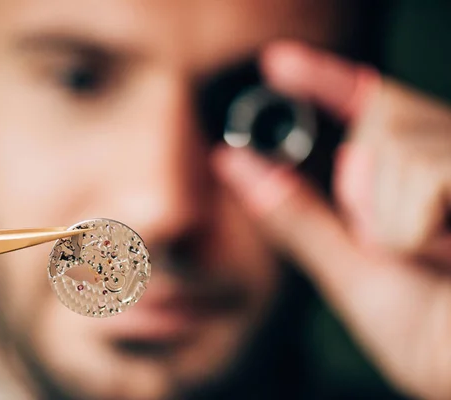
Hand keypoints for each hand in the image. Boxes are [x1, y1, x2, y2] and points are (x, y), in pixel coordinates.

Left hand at [213, 41, 450, 398]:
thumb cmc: (433, 339)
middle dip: (369, 194)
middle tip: (409, 253)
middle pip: (385, 123)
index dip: (325, 79)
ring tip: (439, 263)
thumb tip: (231, 161)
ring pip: (399, 148)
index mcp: (422, 183)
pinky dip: (417, 228)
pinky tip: (446, 255)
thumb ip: (296, 214)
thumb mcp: (351, 272)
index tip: (278, 63)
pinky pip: (427, 174)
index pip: (374, 106)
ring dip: (394, 224)